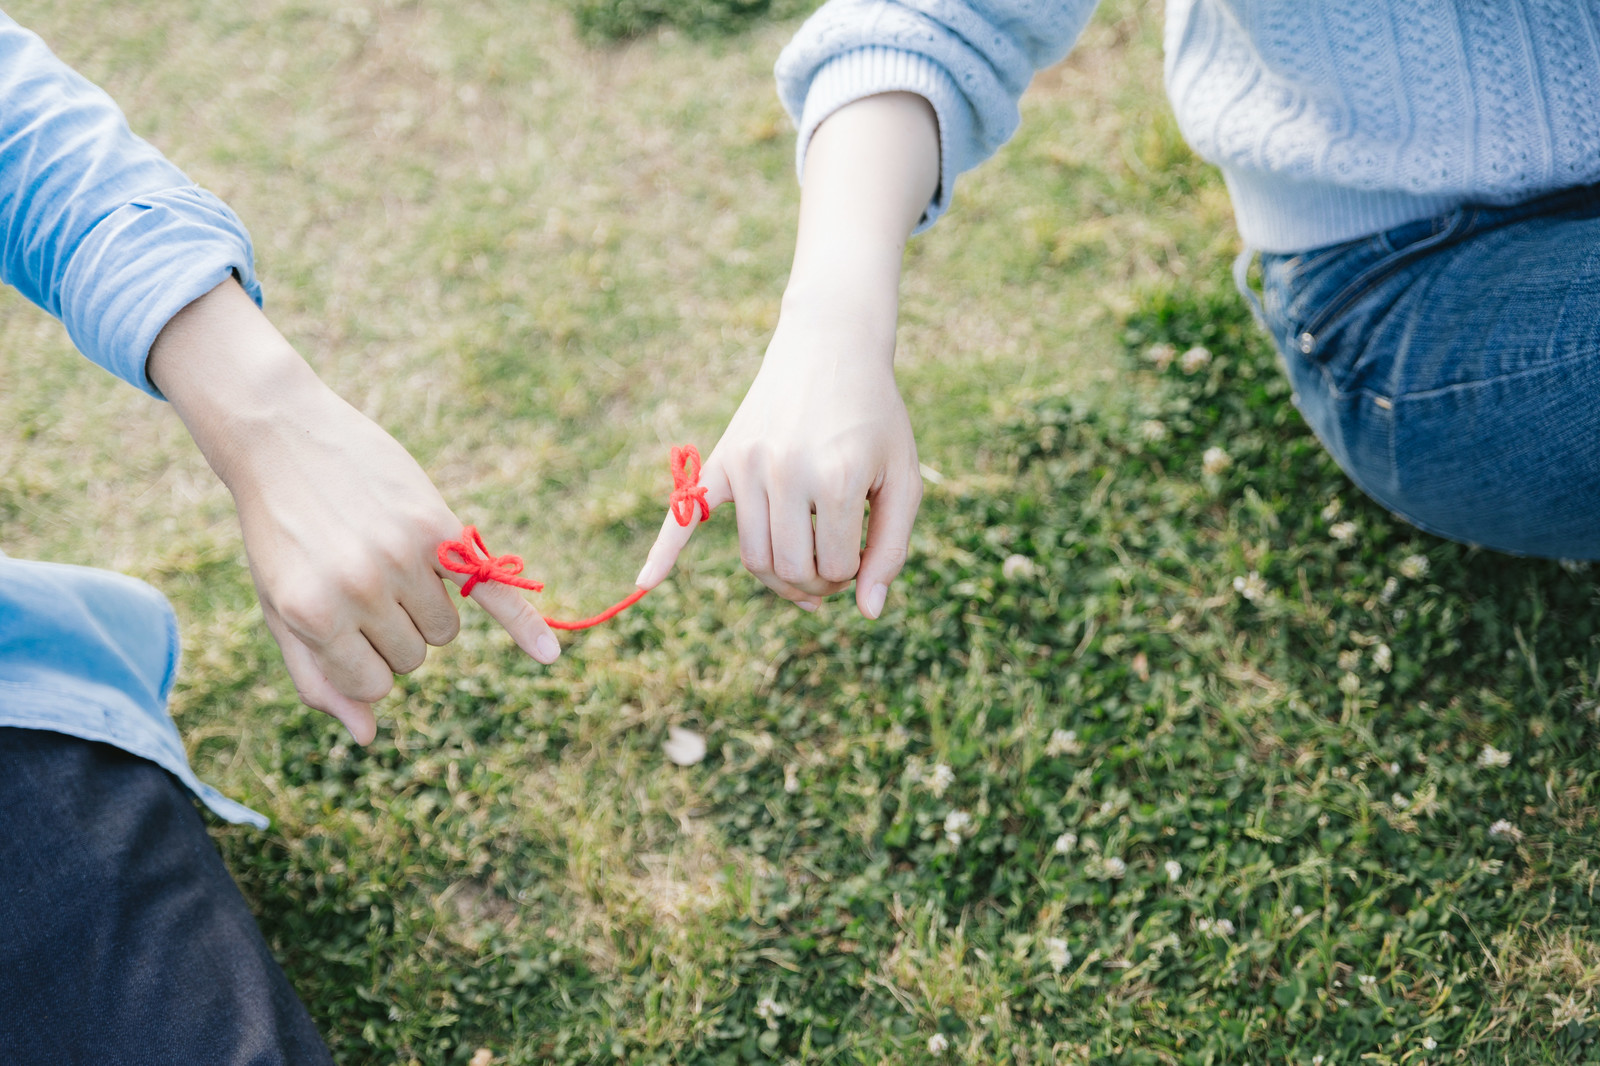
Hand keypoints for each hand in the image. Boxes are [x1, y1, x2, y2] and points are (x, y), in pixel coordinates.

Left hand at [148, 280, 560, 743]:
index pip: (373, 683)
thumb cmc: (279, 531)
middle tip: (359, 580)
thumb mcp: (279, 606)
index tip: (343, 622)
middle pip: (414, 656)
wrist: (281, 437)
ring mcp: (402, 557)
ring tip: (389, 562)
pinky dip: (523, 623)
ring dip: (426, 609)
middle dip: (394, 632)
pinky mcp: (438, 527)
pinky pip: (490, 589)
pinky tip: (549, 654)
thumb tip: (367, 736)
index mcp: (314, 615)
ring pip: (444, 628)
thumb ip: (316, 675)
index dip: (363, 659)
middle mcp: (361, 589)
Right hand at [637, 301, 921, 617]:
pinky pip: (687, 513)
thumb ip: (892, 548)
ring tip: (806, 567)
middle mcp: (784, 471)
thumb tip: (868, 613)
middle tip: (835, 569)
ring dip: (779, 578)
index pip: (833, 568)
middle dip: (815, 584)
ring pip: (753, 557)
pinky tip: (644, 583)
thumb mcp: (902, 478)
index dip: (851, 575)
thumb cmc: (875, 418)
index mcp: (836, 478)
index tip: (862, 558)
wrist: (831, 347)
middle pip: (789, 569)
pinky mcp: (722, 457)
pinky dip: (664, 551)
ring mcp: (747, 463)